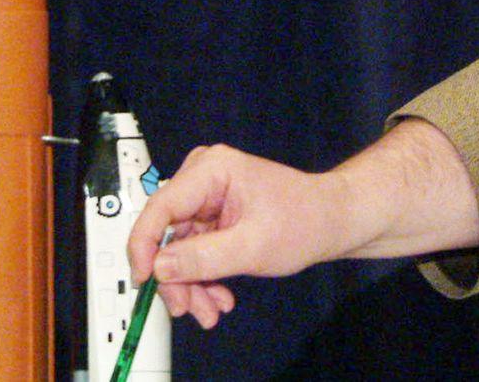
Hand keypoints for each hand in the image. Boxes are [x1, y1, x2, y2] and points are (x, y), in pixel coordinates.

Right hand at [127, 119, 478, 328]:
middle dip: (176, 276)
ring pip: (177, 249)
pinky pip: (192, 252)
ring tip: (211, 309)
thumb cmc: (306, 220)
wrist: (333, 221)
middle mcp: (204, 178)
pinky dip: (202, 277)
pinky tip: (218, 297)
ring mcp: (207, 198)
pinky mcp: (211, 217)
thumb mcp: (254, 245)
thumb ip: (204, 258)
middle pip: (166, 233)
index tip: (147, 280)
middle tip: (189, 308)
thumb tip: (159, 268)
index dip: (144, 247)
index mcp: (212, 170)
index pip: (159, 208)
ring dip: (190, 283)